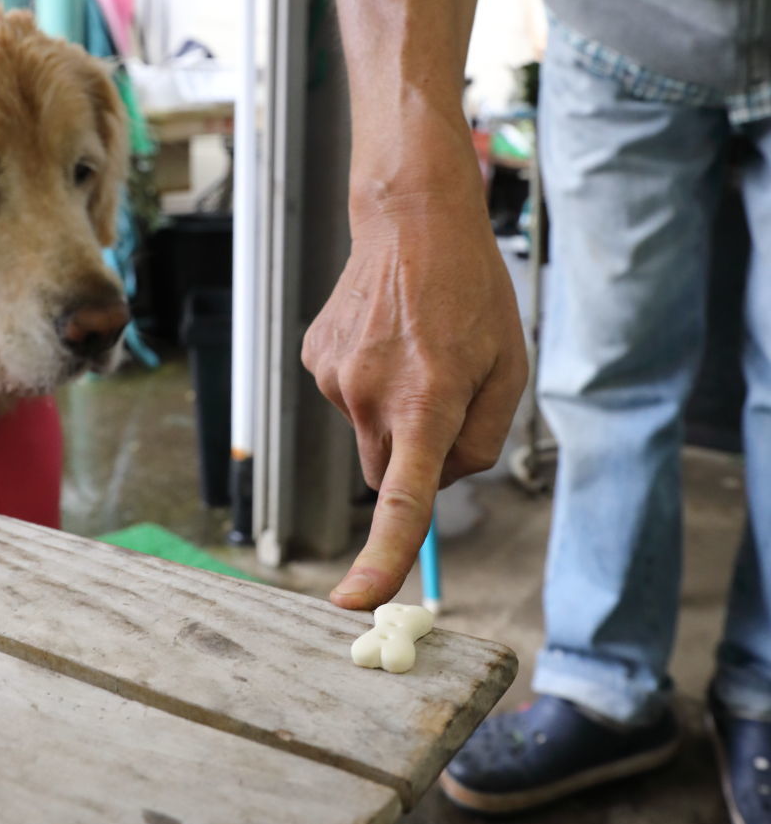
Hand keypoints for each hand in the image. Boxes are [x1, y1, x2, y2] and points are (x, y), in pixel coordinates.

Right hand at [303, 175, 527, 610]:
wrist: (411, 220)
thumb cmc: (472, 293)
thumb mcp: (509, 369)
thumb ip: (483, 441)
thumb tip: (440, 478)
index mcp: (426, 404)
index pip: (401, 501)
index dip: (381, 560)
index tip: (355, 602)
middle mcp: (370, 397)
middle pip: (386, 472)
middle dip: (412, 457)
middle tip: (443, 394)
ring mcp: (334, 379)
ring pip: (367, 434)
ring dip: (392, 412)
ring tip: (414, 347)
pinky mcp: (314, 361)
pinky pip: (347, 399)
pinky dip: (369, 384)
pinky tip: (386, 336)